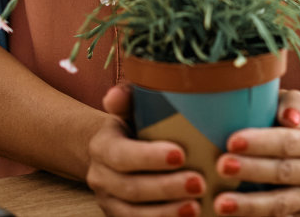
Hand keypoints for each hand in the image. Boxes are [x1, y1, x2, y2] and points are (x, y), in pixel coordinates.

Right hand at [87, 84, 207, 216]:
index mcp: (102, 146)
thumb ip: (127, 98)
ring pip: (133, 214)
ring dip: (166, 212)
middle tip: (199, 183)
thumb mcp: (130, 109)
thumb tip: (116, 94)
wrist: (112, 155)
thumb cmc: (133, 127)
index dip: (149, 157)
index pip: (121, 154)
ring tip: (196, 206)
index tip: (181, 154)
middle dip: (166, 188)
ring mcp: (109, 202)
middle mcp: (100, 177)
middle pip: (131, 188)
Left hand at [212, 90, 299, 215]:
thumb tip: (289, 118)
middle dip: (251, 170)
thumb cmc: (284, 120)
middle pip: (283, 172)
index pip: (289, 142)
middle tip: (221, 166)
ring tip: (221, 203)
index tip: (231, 141)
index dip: (261, 142)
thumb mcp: (290, 103)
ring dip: (250, 205)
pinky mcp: (299, 215)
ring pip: (280, 204)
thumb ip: (292, 104)